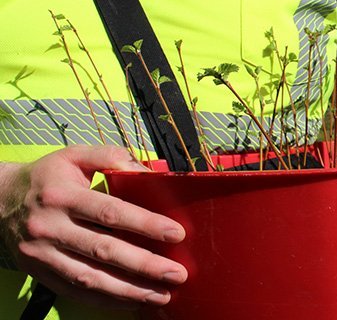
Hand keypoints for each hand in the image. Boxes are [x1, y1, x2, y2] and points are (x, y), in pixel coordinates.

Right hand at [0, 145, 187, 309]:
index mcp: (62, 195)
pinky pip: (76, 291)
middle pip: (103, 250)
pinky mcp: (39, 273)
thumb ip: (111, 157)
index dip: (144, 224)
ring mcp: (42, 254)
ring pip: (90, 277)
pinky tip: (132, 301)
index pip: (109, 212)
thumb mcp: (75, 156)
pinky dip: (106, 300)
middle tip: (176, 273)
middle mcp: (50, 226)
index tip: (176, 233)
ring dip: (129, 290)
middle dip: (144, 264)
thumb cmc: (47, 177)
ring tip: (161, 294)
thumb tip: (149, 172)